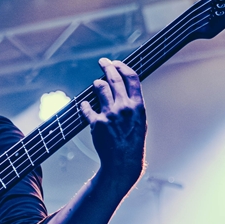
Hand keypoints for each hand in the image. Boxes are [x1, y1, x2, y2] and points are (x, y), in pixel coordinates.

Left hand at [79, 58, 146, 190]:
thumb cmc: (132, 142)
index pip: (132, 78)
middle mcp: (124, 107)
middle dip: (108, 66)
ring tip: (96, 84)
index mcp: (138, 106)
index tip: (116, 63)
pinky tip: (84, 105)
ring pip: (100, 88)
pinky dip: (85, 105)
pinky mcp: (97, 123)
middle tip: (102, 61)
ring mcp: (110, 114)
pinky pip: (87, 108)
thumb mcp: (139, 121)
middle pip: (114, 78)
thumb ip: (132, 105)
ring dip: (97, 84)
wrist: (123, 162)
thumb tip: (123, 90)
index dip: (123, 67)